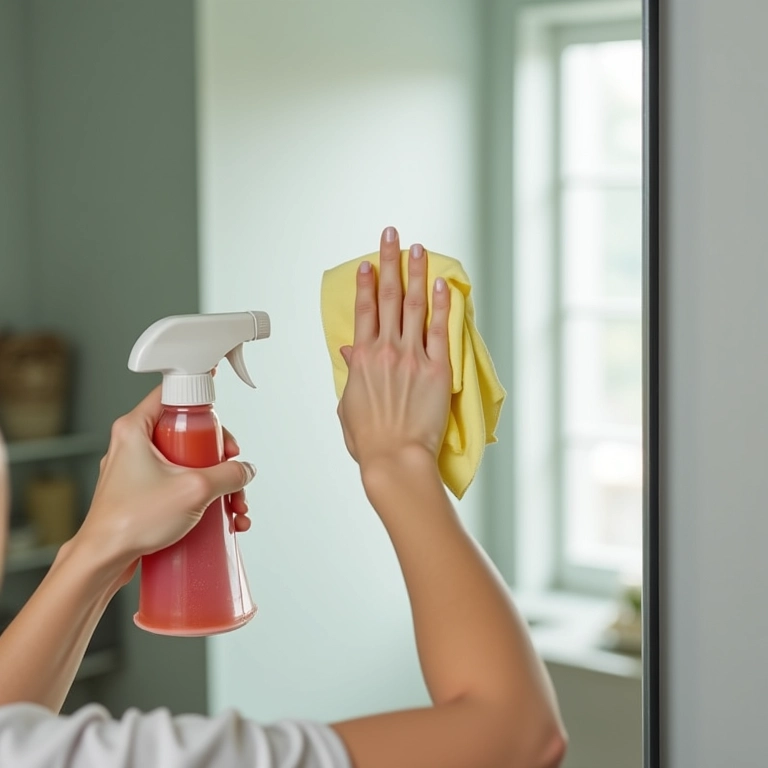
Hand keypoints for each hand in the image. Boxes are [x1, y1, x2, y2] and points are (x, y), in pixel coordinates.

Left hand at [73, 387, 255, 581]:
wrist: (103, 560)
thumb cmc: (131, 520)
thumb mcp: (194, 489)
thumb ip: (229, 475)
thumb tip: (245, 470)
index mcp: (135, 429)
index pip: (171, 393)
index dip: (202, 400)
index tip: (221, 413)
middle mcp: (133, 445)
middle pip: (188, 434)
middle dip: (220, 458)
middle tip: (233, 469)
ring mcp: (137, 472)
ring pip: (188, 465)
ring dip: (217, 485)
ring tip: (234, 507)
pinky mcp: (142, 495)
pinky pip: (179, 486)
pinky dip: (202, 499)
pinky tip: (222, 521)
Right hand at [337, 226, 451, 472]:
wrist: (396, 458)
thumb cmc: (370, 440)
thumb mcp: (348, 405)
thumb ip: (351, 375)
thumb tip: (348, 353)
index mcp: (362, 359)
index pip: (364, 310)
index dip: (365, 283)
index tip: (368, 263)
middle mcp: (387, 350)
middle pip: (387, 296)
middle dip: (390, 262)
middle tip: (392, 236)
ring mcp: (413, 357)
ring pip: (414, 305)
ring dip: (416, 273)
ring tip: (419, 249)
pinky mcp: (438, 369)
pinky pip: (440, 330)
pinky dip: (441, 305)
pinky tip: (442, 284)